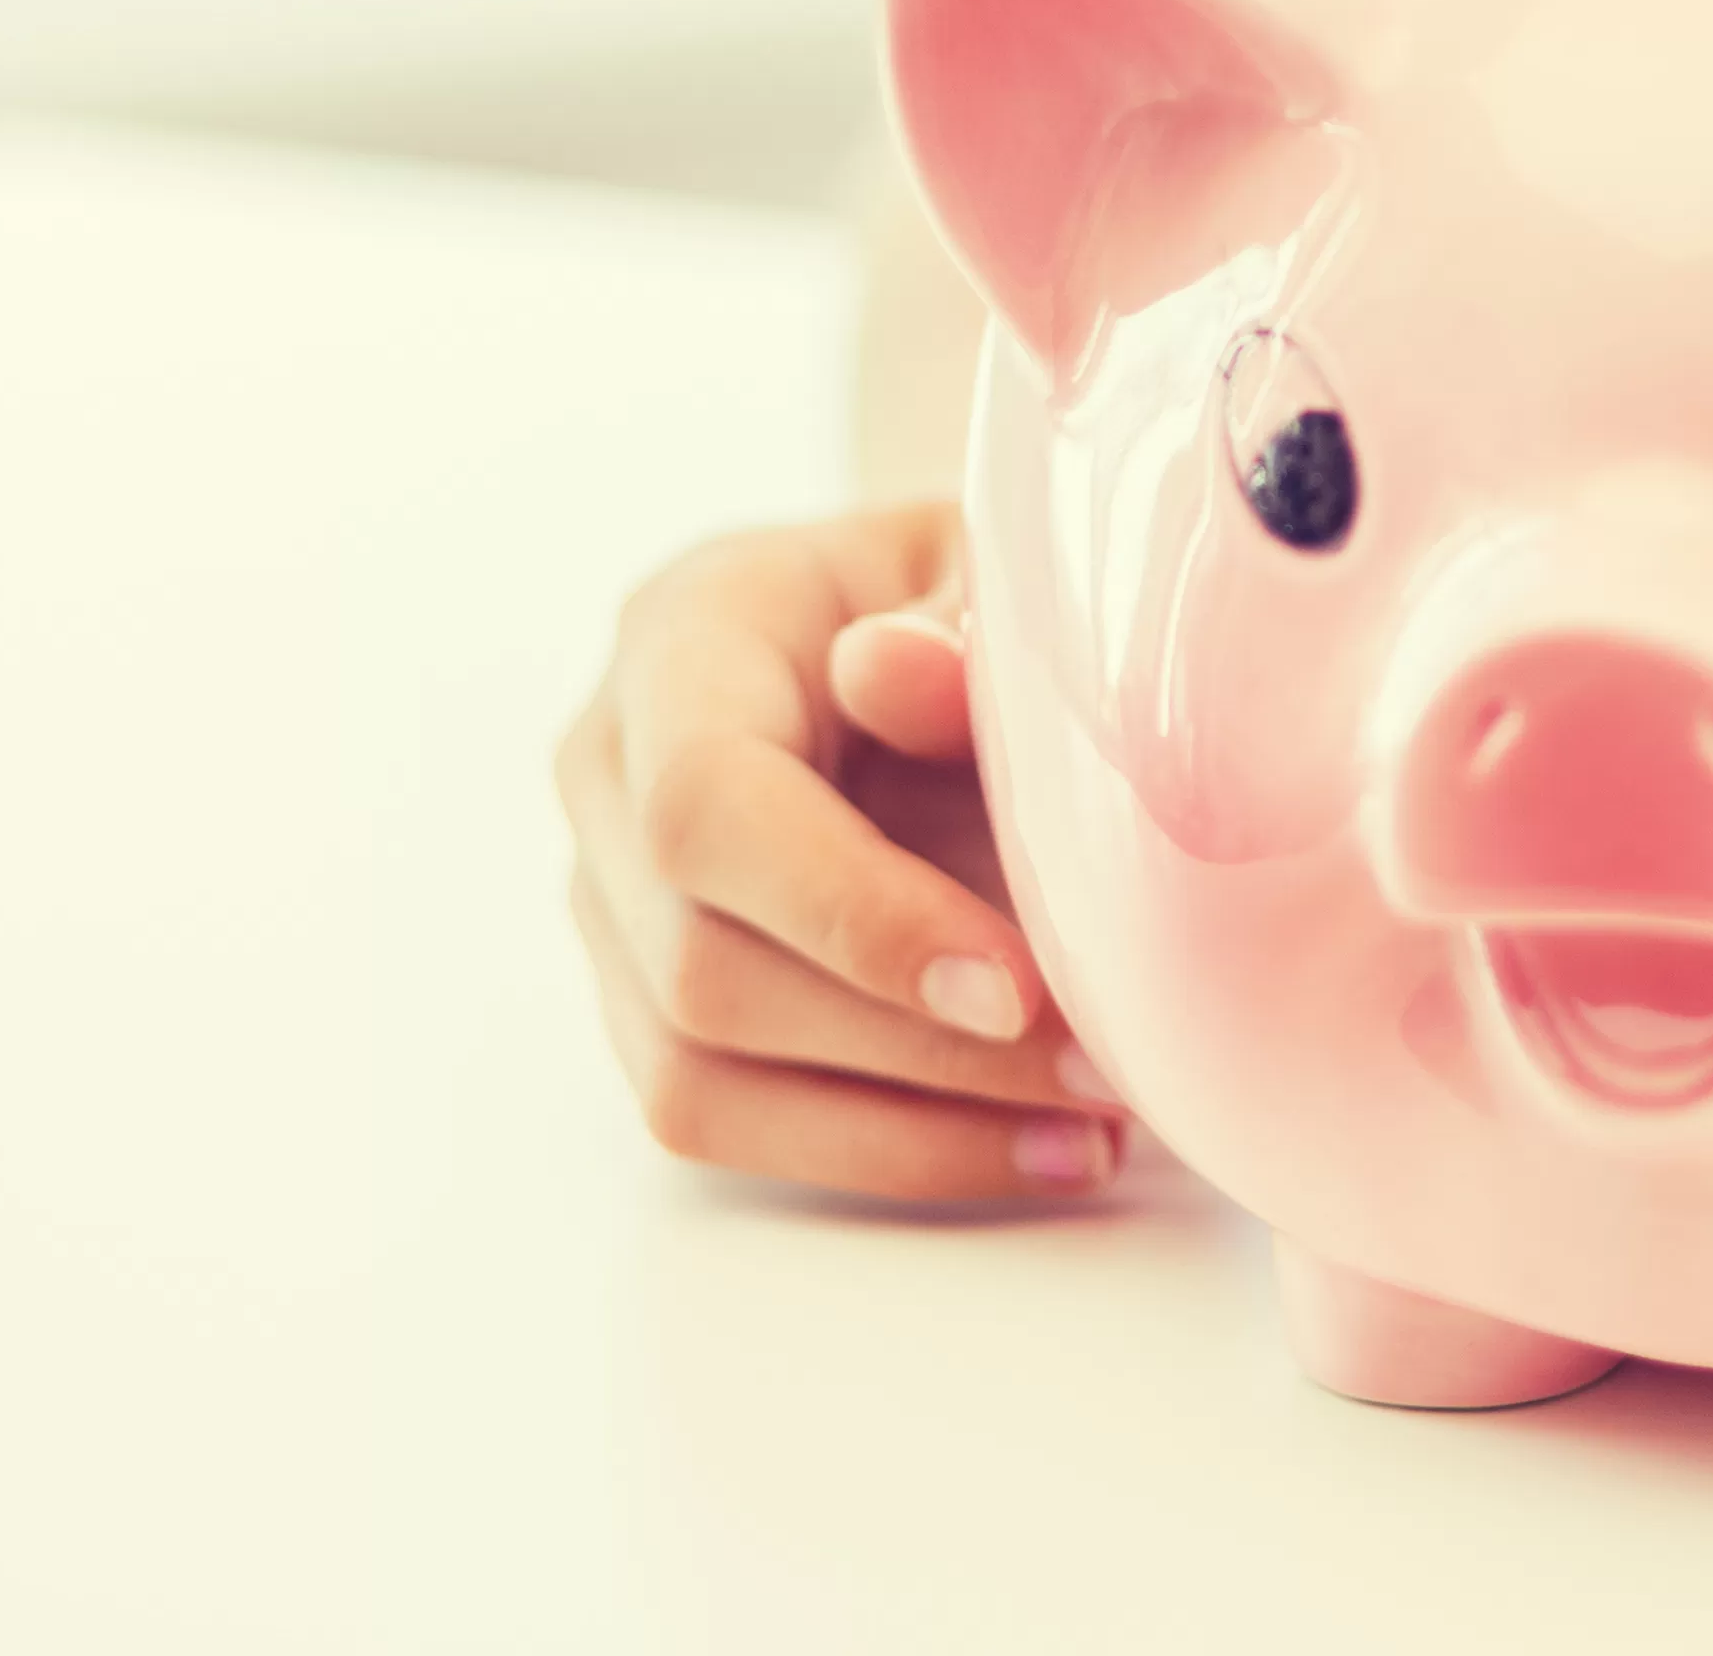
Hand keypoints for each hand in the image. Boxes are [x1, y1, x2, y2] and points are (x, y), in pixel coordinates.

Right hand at [558, 500, 1122, 1201]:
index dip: (852, 914)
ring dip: (908, 1131)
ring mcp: (613, 900)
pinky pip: (732, 1117)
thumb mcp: (990, 559)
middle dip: (913, 1046)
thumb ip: (955, 619)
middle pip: (703, 969)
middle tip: (1103, 1070)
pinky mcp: (649, 998)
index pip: (709, 808)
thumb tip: (896, 671)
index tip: (1017, 989)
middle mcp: (609, 777)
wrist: (923, 615)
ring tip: (1092, 1138)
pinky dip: (887, 1152)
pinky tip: (1039, 1150)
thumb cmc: (969, 587)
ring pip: (701, 1076)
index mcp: (683, 640)